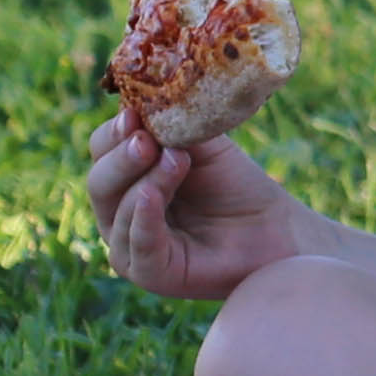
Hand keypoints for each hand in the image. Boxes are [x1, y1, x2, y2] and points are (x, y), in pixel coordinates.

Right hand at [84, 106, 318, 302]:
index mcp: (126, 178)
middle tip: (145, 140)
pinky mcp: (150, 272)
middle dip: (122, 158)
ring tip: (176, 160)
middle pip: (99, 182)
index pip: (102, 151)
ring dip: (145, 181)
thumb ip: (174, 128)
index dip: (114, 133)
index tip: (133, 114)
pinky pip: (137, 244)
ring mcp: (131, 244)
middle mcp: (119, 212)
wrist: (275, 228)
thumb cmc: (236, 186)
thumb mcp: (204, 147)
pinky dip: (142, 218)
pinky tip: (149, 195)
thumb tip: (143, 103)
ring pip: (117, 210)